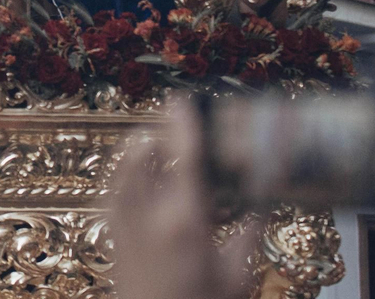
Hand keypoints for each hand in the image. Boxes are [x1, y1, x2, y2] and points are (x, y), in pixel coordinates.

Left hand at [108, 100, 258, 298]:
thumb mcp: (237, 275)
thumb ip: (248, 235)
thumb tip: (262, 204)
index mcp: (185, 222)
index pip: (185, 159)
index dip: (184, 125)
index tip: (183, 100)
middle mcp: (148, 216)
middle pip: (145, 153)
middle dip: (160, 132)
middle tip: (178, 124)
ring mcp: (124, 223)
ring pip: (123, 166)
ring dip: (139, 149)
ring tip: (159, 143)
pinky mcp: (112, 234)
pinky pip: (113, 188)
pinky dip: (125, 172)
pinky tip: (141, 175)